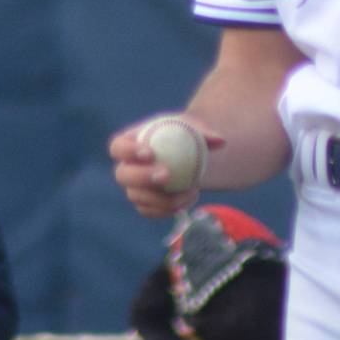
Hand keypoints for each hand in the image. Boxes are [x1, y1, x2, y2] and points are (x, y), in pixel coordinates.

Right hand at [109, 116, 224, 218]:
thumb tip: (221, 141)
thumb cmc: (185, 135)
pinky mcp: (144, 204)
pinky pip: (150, 211)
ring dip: (161, 198)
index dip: (128, 151)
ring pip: (137, 198)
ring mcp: (132, 188)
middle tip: (166, 175)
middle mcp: (126, 167)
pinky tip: (190, 200)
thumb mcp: (193, 128)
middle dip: (142, 177)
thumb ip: (205, 133)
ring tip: (190, 190)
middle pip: (122, 175)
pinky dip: (168, 209)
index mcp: (130, 142)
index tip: (150, 153)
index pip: (118, 147)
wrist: (187, 155)